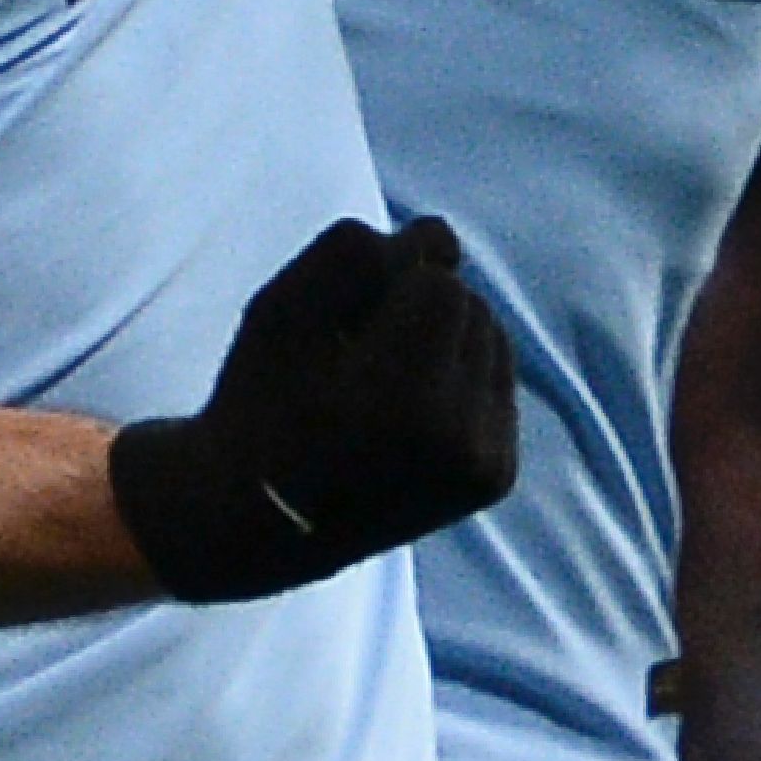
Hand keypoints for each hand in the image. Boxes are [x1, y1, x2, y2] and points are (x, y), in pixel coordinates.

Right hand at [109, 216, 518, 600]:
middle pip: (473, 307)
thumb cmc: (262, 399)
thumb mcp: (281, 306)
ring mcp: (483, 467)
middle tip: (357, 362)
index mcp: (399, 404)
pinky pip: (498, 381)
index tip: (343, 332)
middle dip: (421, 314)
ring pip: (493, 338)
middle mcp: (456, 443)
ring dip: (445, 341)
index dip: (389, 288)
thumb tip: (444, 238)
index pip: (441, 282)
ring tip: (383, 384)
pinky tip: (411, 409)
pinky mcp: (495, 477)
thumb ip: (359, 252)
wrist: (262, 522)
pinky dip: (460, 379)